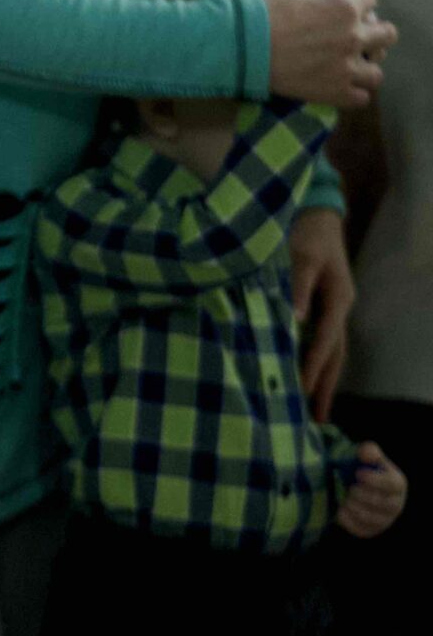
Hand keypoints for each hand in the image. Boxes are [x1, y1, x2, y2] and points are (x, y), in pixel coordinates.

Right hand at [265, 0, 395, 108]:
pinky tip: (338, 87)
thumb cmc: (265, 17)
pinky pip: (361, 98)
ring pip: (377, 73)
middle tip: (360, 39)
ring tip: (348, 69)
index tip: (350, 10)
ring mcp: (347, 68)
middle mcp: (353, 38)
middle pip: (387, 35)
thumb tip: (336, 12)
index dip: (359, 4)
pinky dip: (351, 93)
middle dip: (375, 34)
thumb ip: (326, 6)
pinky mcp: (336, 92)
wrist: (244, 48)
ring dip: (364, 69)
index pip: (370, 0)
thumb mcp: (300, 0)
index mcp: (344, 9)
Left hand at [288, 209, 353, 421]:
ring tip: (313, 411)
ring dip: (322, 379)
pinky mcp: (321, 306)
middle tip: (317, 421)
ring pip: (331, 352)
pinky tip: (304, 378)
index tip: (301, 392)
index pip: (325, 343)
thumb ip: (298, 287)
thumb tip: (296, 320)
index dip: (312, 368)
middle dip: (325, 387)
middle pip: (335, 356)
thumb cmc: (306, 233)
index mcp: (337, 301)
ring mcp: (333, 309)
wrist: (315, 214)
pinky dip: (314, 361)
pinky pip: (321, 341)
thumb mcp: (302, 256)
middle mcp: (339, 309)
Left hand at [336, 443, 407, 538]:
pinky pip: (360, 529)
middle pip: (381, 503)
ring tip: (346, 497)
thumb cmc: (365, 470)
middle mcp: (395, 505)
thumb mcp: (368, 457)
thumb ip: (369, 451)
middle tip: (350, 487)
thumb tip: (366, 452)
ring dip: (354, 506)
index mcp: (397, 484)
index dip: (375, 480)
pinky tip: (341, 509)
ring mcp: (384, 520)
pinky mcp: (370, 530)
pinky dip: (347, 519)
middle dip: (361, 494)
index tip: (358, 473)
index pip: (391, 484)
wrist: (357, 488)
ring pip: (371, 518)